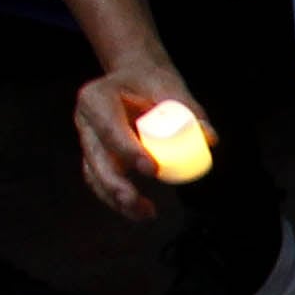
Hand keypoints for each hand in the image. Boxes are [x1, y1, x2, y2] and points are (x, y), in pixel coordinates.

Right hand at [75, 62, 200, 221]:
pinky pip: (102, 182)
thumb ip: (189, 110)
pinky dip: (118, 200)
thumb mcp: (169, 86)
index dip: (127, 150)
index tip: (151, 169)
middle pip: (96, 157)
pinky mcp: (97, 158)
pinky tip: (140, 212)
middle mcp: (86, 121)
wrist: (136, 81)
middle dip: (114, 183)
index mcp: (96, 98)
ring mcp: (88, 141)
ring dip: (117, 199)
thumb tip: (209, 137)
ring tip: (145, 213)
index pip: (109, 127)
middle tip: (136, 201)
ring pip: (96, 175)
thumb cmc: (151, 82)